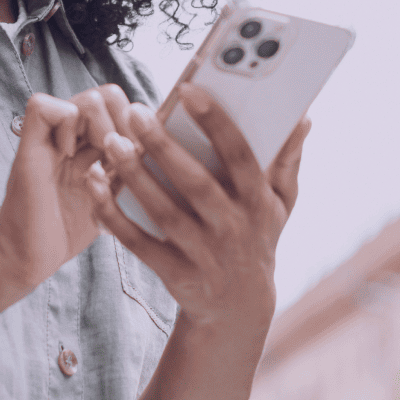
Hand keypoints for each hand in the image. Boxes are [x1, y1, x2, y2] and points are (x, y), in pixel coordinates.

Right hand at [0, 85, 133, 293]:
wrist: (28, 259)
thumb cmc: (67, 231)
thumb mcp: (111, 196)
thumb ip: (130, 170)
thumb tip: (165, 150)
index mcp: (90, 144)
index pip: (123, 108)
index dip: (138, 127)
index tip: (138, 157)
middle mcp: (71, 135)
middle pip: (109, 96)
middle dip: (125, 124)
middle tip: (120, 158)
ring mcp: (49, 138)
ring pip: (87, 97)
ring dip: (103, 126)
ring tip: (100, 157)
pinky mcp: (27, 147)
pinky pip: (44, 106)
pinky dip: (65, 125)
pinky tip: (70, 155)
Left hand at [90, 83, 309, 327]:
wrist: (238, 309)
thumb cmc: (257, 237)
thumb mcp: (280, 203)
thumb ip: (287, 159)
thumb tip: (303, 116)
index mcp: (259, 203)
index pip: (239, 156)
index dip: (216, 122)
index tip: (189, 90)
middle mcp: (233, 228)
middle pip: (195, 184)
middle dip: (163, 146)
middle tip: (135, 113)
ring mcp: (203, 254)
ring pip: (164, 213)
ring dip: (135, 177)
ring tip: (112, 143)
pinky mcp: (175, 274)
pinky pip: (139, 243)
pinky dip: (114, 216)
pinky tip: (96, 185)